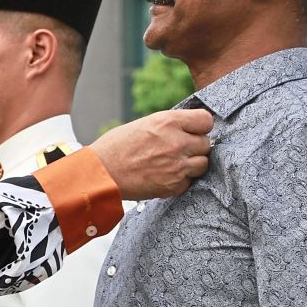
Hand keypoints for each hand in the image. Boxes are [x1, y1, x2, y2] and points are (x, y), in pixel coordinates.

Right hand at [89, 109, 212, 199]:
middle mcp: (177, 142)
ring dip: (192, 164)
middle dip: (195, 147)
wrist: (100, 173)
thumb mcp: (143, 124)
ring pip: (203, 164)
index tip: (193, 131)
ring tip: (173, 164)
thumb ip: (168, 126)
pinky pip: (190, 182)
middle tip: (178, 150)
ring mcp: (177, 165)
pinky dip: (180, 181)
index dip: (200, 127)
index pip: (206, 121)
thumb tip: (186, 129)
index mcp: (168, 122)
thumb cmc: (115, 147)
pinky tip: (164, 176)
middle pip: (206, 143)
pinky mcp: (174, 185)